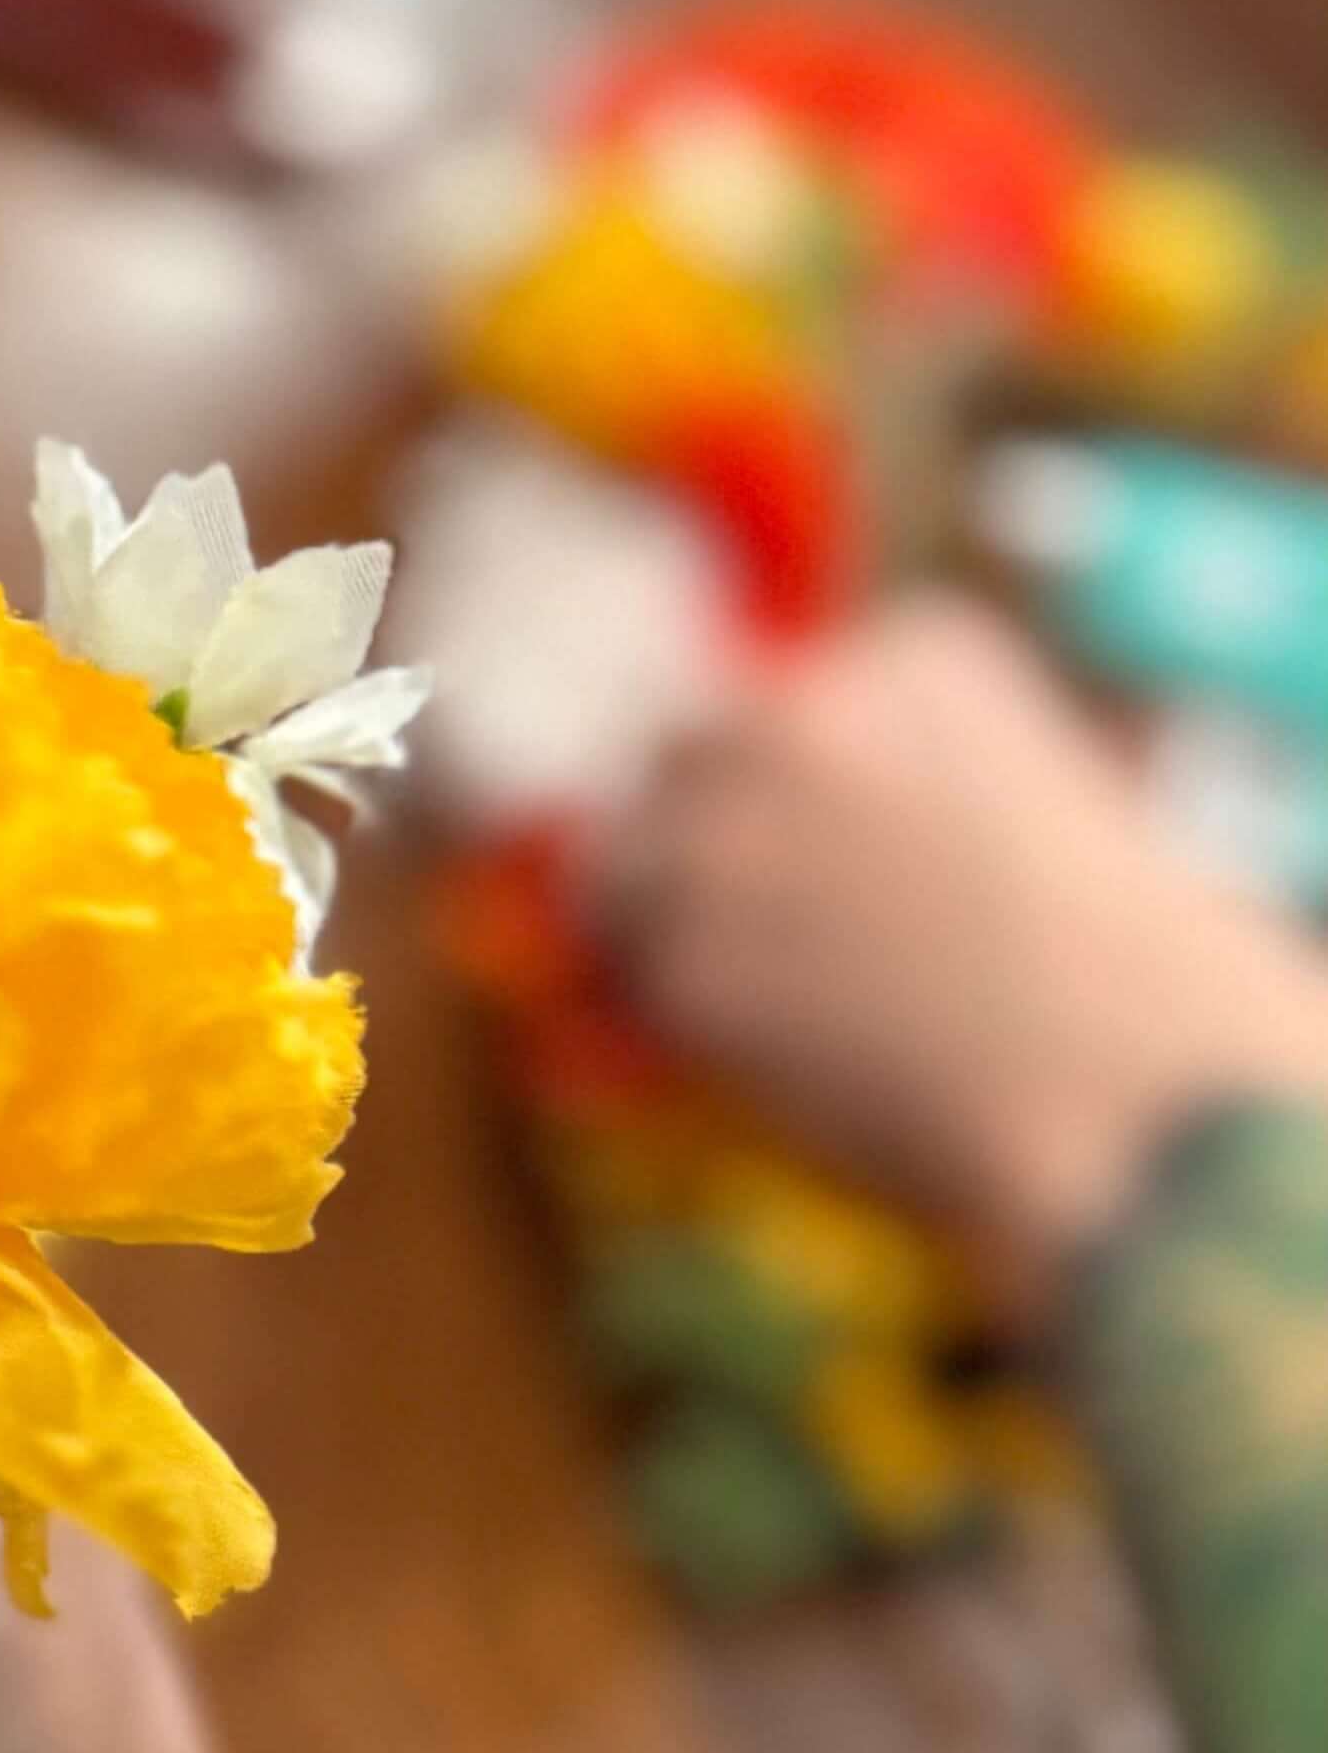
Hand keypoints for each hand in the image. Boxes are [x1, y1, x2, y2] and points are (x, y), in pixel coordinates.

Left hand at [602, 600, 1327, 1291]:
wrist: (1126, 1091)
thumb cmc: (1128, 982)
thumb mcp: (1041, 816)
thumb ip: (911, 791)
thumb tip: (804, 847)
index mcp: (909, 660)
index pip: (795, 701)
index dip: (809, 797)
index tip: (867, 869)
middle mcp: (793, 714)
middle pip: (681, 754)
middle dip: (707, 836)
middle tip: (774, 935)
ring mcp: (718, 827)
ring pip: (624, 871)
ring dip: (670, 933)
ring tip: (790, 1007)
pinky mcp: (671, 949)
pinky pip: (636, 987)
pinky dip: (682, 1030)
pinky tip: (783, 1061)